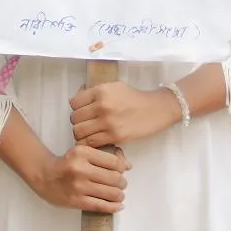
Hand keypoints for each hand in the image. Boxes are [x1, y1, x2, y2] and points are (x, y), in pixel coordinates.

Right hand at [23, 137, 126, 214]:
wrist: (44, 176)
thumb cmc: (67, 164)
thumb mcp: (83, 152)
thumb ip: (104, 156)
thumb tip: (127, 165)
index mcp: (83, 153)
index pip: (114, 162)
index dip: (122, 168)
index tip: (122, 171)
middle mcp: (81, 169)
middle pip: (114, 178)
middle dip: (122, 183)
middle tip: (121, 184)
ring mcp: (79, 186)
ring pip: (111, 193)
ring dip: (119, 195)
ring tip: (119, 195)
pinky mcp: (77, 201)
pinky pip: (101, 206)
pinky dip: (113, 207)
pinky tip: (118, 206)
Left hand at [69, 80, 185, 151]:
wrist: (156, 109)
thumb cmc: (135, 98)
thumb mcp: (114, 87)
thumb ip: (95, 92)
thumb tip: (78, 98)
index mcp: (101, 91)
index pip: (74, 103)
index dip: (76, 108)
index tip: (83, 112)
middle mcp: (102, 105)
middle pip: (74, 118)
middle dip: (78, 122)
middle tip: (86, 124)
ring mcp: (108, 122)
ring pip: (79, 132)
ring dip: (82, 134)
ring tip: (90, 133)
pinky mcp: (115, 136)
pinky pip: (91, 142)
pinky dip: (90, 143)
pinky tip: (96, 140)